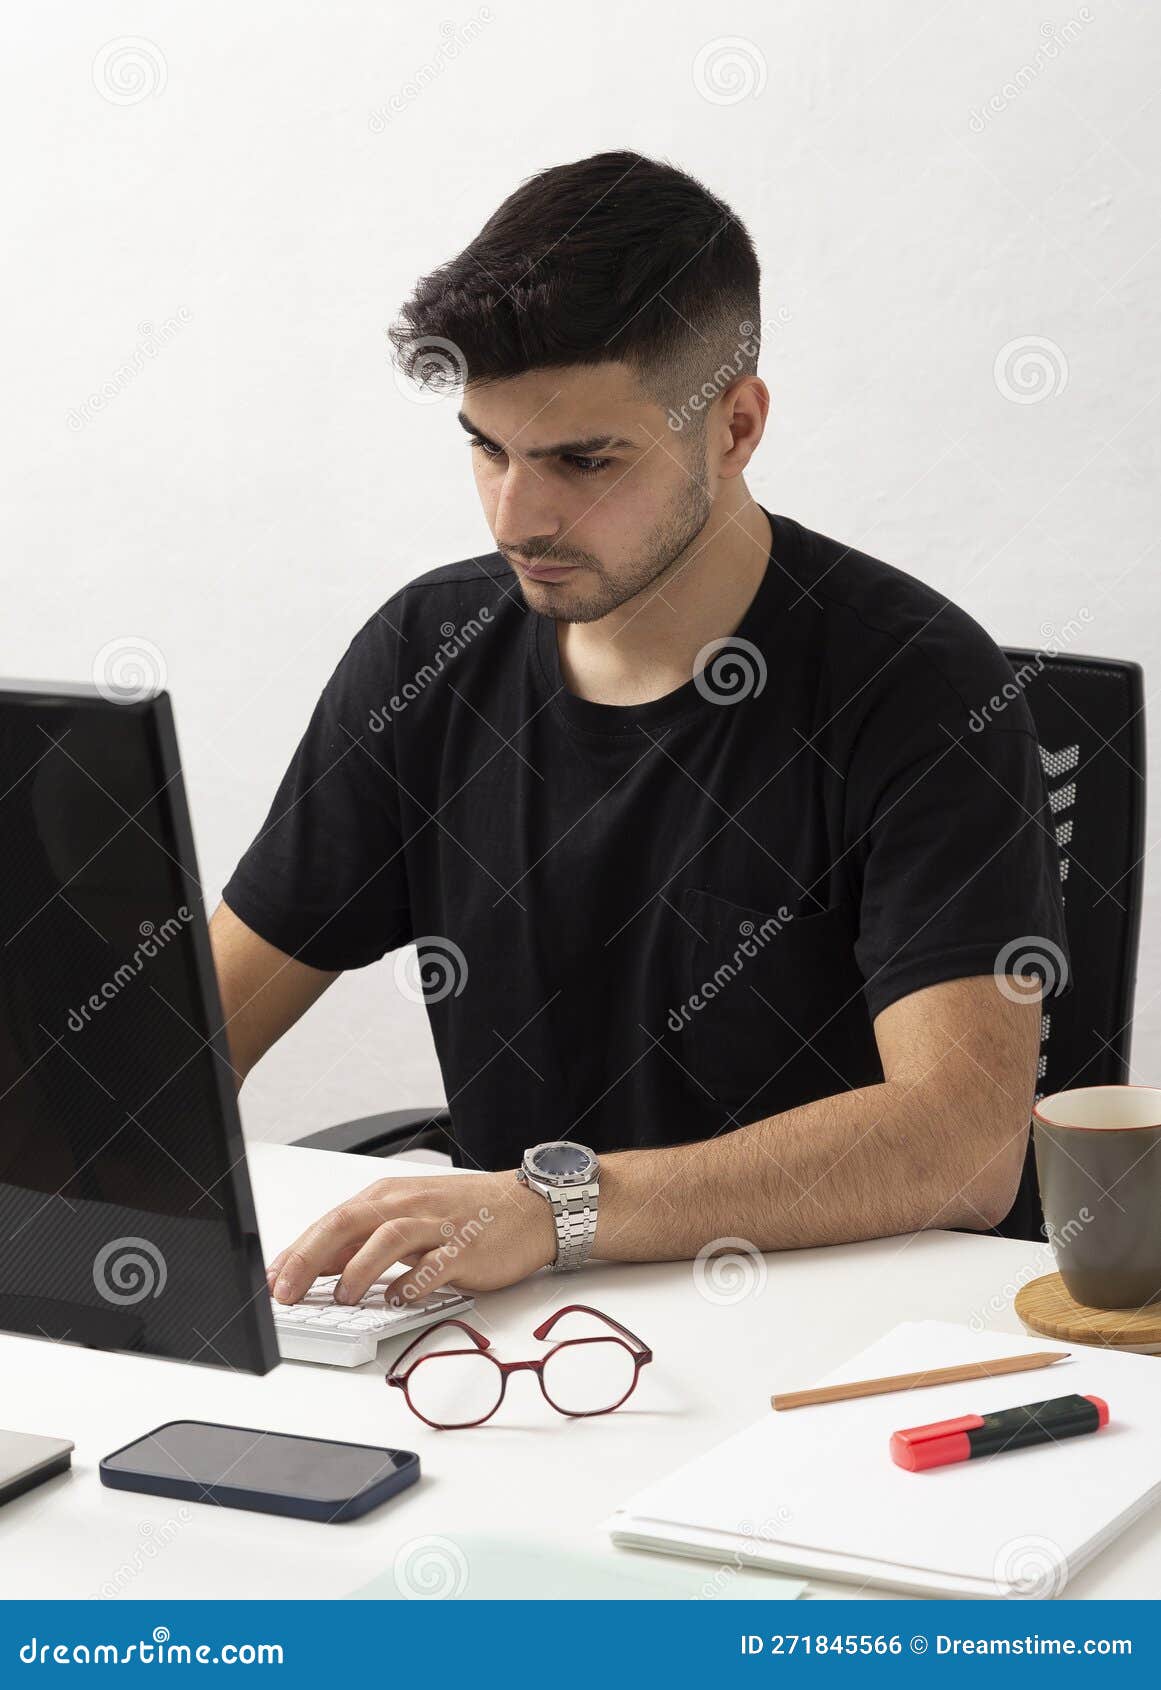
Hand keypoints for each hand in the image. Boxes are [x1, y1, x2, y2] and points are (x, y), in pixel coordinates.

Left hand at [266, 1169, 557, 1308]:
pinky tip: (396, 1299)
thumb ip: (365, 1241)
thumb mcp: (408, 1218)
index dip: (296, 1252)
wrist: (527, 1208)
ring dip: (358, 1269)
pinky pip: (434, 1265)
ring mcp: (438, 1225)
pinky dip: (411, 1283)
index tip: (271, 1281)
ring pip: (388, 1238)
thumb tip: (318, 1269)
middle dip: (310, 1258)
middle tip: (286, 1292)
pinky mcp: (465, 1247)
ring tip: (340, 1296)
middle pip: (349, 1223)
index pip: (332, 1221)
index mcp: (388, 1198)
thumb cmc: (464, 1214)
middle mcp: (408, 1205)